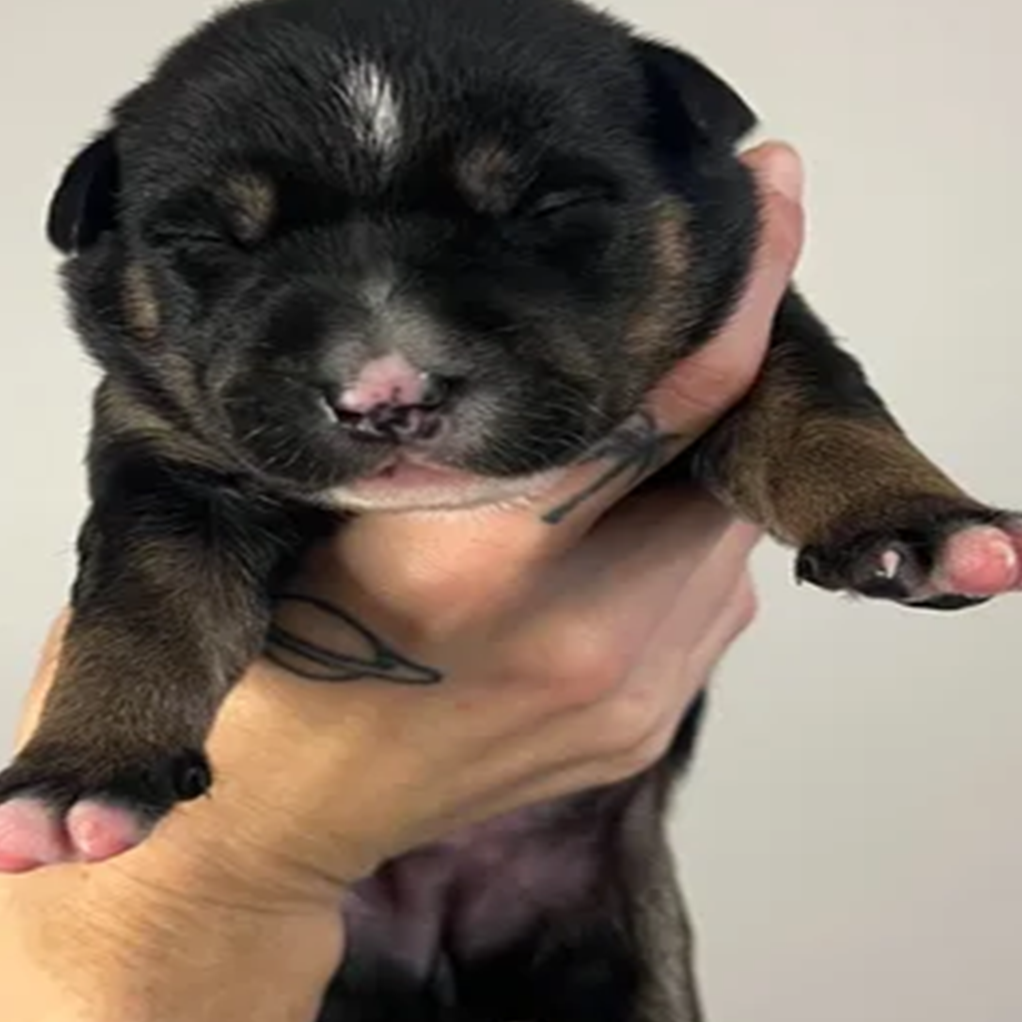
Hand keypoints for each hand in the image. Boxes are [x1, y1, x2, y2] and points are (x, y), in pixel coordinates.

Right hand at [0, 145, 805, 1021]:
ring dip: (684, 468)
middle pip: (718, 459)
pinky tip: (590, 531)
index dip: (741, 284)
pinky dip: (670, 542)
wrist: (251, 837)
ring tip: (595, 437)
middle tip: (650, 314)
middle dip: (704, 378)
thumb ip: (429, 422)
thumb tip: (544, 321)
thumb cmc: (258, 645)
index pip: (667, 398)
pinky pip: (703, 599)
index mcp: (478, 563)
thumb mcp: (301, 498)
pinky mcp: (637, 736)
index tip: (770, 183)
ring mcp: (625, 700)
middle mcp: (583, 639)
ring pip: (721, 529)